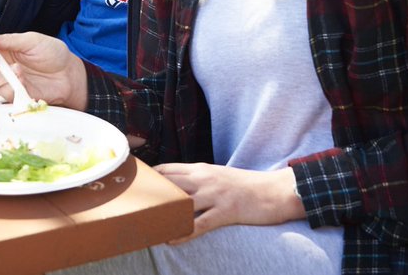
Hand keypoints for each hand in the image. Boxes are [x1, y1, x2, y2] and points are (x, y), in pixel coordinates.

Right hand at [0, 31, 88, 110]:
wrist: (69, 73)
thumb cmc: (52, 54)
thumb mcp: (30, 40)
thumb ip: (7, 40)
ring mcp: (5, 81)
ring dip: (0, 75)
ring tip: (18, 68)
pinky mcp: (14, 95)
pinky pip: (3, 93)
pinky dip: (11, 85)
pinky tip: (23, 78)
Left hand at [152, 163, 304, 242]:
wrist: (274, 191)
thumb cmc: (245, 185)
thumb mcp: (217, 174)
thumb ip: (197, 178)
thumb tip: (177, 185)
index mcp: (201, 168)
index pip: (166, 169)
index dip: (149, 178)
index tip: (137, 188)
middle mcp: (204, 179)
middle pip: (169, 183)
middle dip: (151, 195)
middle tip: (134, 207)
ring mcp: (215, 195)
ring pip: (182, 203)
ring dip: (164, 215)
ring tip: (148, 226)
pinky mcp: (226, 211)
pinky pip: (200, 223)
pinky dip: (184, 232)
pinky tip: (172, 239)